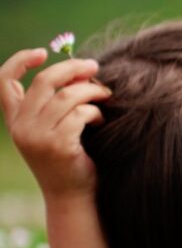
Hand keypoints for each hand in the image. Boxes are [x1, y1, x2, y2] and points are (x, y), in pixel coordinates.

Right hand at [0, 49, 109, 200]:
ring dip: (92, 91)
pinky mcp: (58, 146)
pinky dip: (95, 112)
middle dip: (73, 68)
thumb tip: (80, 68)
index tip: (42, 52)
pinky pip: (81, 114)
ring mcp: (37, 137)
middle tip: (95, 66)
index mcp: (15, 119)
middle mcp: (21, 126)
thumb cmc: (69, 157)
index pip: (3, 81)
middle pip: (44, 81)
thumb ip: (57, 101)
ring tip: (105, 96)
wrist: (72, 196)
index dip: (19, 61)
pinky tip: (101, 120)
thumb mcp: (54, 127)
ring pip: (67, 95)